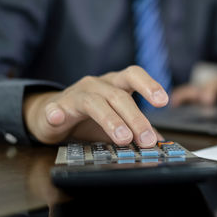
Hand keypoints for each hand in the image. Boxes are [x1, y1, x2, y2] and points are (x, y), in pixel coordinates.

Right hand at [23, 66, 167, 147]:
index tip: (163, 101)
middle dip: (136, 118)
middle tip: (146, 139)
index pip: (134, 75)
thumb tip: (160, 141)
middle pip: (119, 96)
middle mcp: (97, 85)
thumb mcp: (117, 121)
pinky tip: (57, 118)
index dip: (149, 85)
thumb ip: (137, 128)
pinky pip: (55, 108)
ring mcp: (76, 94)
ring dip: (111, 120)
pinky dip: (56, 113)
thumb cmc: (90, 116)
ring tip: (123, 139)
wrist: (53, 114)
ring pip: (95, 102)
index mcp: (115, 84)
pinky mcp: (56, 107)